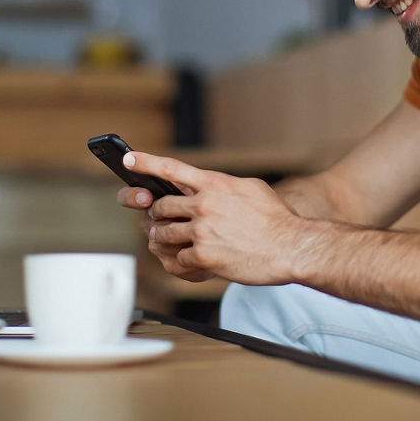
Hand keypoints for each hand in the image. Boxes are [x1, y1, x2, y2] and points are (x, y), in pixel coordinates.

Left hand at [126, 150, 312, 285]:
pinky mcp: (203, 256)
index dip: (146, 163)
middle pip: (161, 206)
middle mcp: (204, 204)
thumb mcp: (251, 188)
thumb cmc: (277, 219)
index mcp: (215, 184)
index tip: (128, 158)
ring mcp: (202, 231)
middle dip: (159, 214)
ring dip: (165, 239)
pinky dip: (183, 261)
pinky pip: (178, 259)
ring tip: (173, 241)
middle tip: (161, 219)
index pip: (172, 169)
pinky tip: (196, 261)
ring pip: (165, 234)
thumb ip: (223, 185)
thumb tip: (208, 187)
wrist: (291, 247)